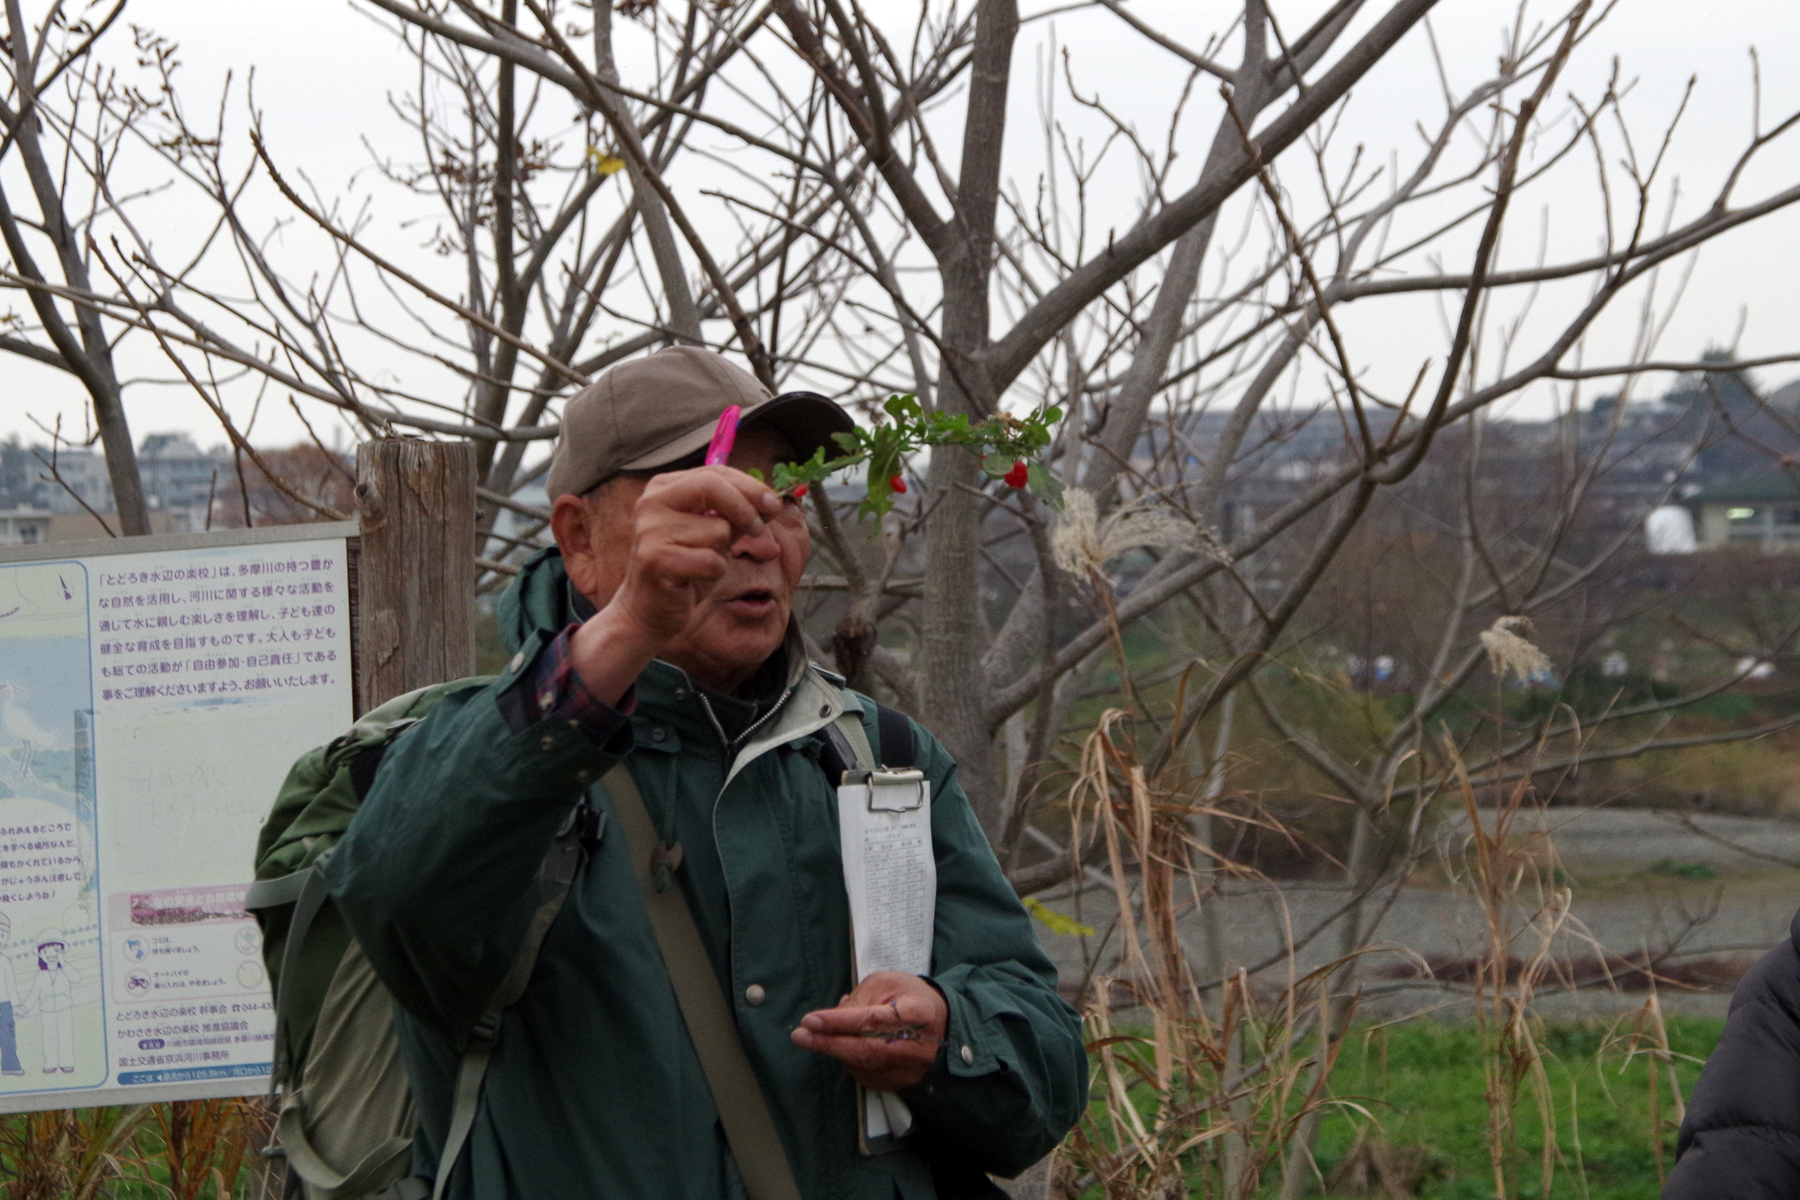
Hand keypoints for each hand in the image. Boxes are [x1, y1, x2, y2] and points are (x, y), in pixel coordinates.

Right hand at [566, 465, 783, 702]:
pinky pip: (711, 561)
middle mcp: (652, 502)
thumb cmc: (686, 568)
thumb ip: (738, 514)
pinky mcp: (656, 560)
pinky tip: (694, 578)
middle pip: (712, 486)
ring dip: (723, 552)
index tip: (774, 504)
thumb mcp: (715, 534)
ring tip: (701, 563)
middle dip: (745, 508)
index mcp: (664, 487)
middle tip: (758, 530)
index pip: (715, 472)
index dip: (750, 486)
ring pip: (718, 530)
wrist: (649, 610)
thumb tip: (771, 503)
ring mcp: (650, 530)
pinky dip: (714, 572)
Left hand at [790, 971, 947, 1091]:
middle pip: (866, 1051)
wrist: (945, 1025)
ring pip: (862, 1066)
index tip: (811, 1021)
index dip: (840, 1022)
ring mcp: (910, 1070)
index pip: (873, 1020)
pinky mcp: (901, 1084)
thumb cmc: (911, 998)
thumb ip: (861, 998)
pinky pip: (865, 1076)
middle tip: (800, 1037)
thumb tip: (833, 1018)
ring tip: (825, 1035)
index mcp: (916, 1013)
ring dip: (837, 1051)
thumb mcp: (889, 983)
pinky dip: (849, 1061)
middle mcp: (915, 1047)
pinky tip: (846, 1047)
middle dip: (829, 1044)